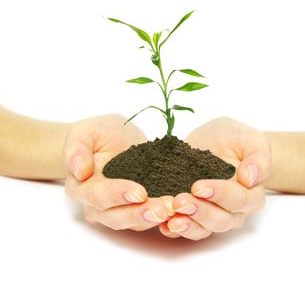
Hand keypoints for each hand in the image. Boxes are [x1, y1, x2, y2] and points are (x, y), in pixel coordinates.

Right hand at [63, 114, 171, 230]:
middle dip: (139, 214)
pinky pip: (147, 216)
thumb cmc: (97, 133)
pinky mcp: (137, 207)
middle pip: (116, 217)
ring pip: (133, 221)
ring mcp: (118, 208)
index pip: (97, 196)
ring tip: (173, 209)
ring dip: (153, 217)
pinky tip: (177, 207)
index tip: (139, 192)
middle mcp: (97, 205)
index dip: (117, 195)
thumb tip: (79, 169)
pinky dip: (162, 214)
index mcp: (81, 187)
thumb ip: (77, 148)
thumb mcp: (85, 131)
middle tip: (162, 209)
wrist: (112, 138)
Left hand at [158, 117, 270, 239]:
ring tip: (171, 217)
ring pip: (203, 229)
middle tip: (180, 201)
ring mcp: (211, 214)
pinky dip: (174, 229)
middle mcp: (233, 210)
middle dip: (200, 212)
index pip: (239, 200)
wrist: (214, 139)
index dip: (220, 195)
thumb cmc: (235, 138)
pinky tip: (163, 224)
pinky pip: (186, 228)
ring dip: (186, 224)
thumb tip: (250, 178)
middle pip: (220, 220)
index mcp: (250, 193)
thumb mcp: (250, 139)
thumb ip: (258, 157)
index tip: (199, 186)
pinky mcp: (192, 214)